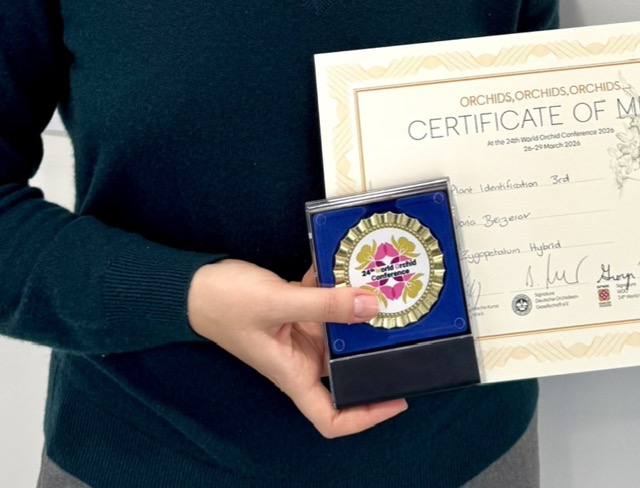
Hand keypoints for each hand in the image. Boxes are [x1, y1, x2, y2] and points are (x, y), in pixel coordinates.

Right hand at [188, 259, 407, 435]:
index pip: (331, 417)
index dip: (365, 416)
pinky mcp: (298, 308)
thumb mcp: (278, 301)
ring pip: (342, 328)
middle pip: (346, 368)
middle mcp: (301, 358)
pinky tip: (346, 258)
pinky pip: (328, 300)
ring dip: (360, 307)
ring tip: (388, 283)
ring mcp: (301, 333)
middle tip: (407, 325)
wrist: (196, 284)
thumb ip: (325, 304)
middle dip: (374, 348)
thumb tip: (372, 306)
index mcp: (293, 374)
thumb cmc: (227, 304)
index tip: (398, 399)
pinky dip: (338, 283)